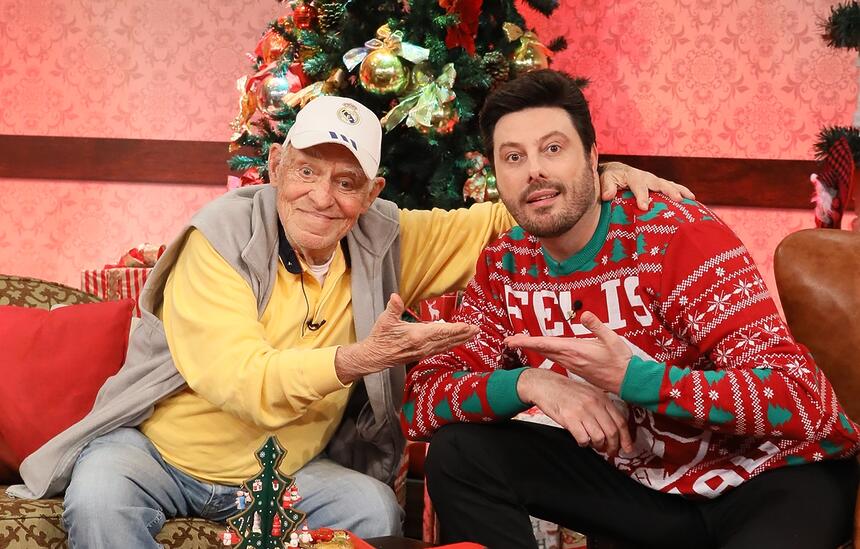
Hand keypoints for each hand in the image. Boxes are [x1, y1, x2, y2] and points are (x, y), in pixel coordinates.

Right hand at [335, 293, 478, 383]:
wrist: (375, 356)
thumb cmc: (380, 337)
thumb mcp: (385, 320)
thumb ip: (393, 307)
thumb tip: (395, 297)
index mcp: (417, 336)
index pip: (441, 331)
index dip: (456, 329)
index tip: (468, 326)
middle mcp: (423, 345)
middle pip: (448, 339)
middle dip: (463, 334)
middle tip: (477, 329)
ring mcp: (423, 351)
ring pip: (446, 345)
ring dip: (460, 340)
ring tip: (472, 335)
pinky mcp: (421, 354)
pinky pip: (440, 349)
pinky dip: (451, 345)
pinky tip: (456, 343)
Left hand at [505, 312, 630, 392]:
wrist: (628, 382)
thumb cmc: (621, 361)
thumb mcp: (612, 339)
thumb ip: (597, 325)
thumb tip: (584, 313)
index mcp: (574, 350)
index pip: (545, 344)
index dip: (526, 341)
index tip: (510, 341)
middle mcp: (570, 359)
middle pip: (542, 350)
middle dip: (524, 344)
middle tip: (508, 341)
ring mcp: (573, 365)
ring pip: (548, 355)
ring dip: (534, 348)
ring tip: (520, 343)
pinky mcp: (577, 368)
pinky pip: (556, 359)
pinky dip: (546, 352)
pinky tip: (544, 350)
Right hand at [517, 369, 632, 455]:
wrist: (545, 385)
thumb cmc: (566, 391)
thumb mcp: (589, 393)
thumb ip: (602, 407)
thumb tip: (614, 427)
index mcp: (602, 398)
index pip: (620, 421)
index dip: (626, 438)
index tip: (627, 448)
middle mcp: (594, 404)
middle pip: (612, 432)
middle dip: (613, 446)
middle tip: (610, 451)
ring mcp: (582, 411)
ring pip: (599, 437)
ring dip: (598, 446)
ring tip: (594, 445)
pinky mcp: (569, 419)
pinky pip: (583, 439)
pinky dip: (584, 444)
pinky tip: (581, 440)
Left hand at [598, 161, 693, 209]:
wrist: (615, 170)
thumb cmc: (610, 177)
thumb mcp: (605, 180)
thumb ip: (607, 187)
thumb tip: (607, 196)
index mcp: (633, 176)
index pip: (639, 186)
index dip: (642, 196)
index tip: (644, 207)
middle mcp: (646, 177)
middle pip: (659, 183)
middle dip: (669, 191)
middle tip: (678, 199)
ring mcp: (654, 180)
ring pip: (669, 184)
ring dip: (680, 190)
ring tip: (691, 198)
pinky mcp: (658, 184)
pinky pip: (672, 187)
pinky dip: (682, 192)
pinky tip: (692, 200)